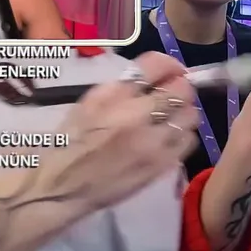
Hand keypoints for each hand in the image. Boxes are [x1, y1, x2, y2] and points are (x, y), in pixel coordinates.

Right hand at [40, 53, 199, 211]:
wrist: (60, 186)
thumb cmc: (70, 143)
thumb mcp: (88, 104)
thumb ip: (121, 89)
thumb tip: (152, 79)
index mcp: (114, 94)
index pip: (157, 64)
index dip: (170, 66)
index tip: (172, 72)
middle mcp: (137, 113)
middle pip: (181, 89)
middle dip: (180, 89)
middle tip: (173, 97)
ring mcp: (153, 140)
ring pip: (190, 115)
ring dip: (184, 114)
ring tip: (172, 120)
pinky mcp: (161, 164)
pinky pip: (189, 141)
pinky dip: (183, 136)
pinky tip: (169, 140)